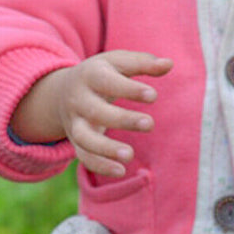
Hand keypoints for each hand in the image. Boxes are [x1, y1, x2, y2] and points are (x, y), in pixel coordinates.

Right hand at [10, 50, 172, 176]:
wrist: (63, 90)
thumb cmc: (103, 73)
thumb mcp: (119, 62)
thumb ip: (143, 63)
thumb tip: (169, 63)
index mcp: (90, 75)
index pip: (108, 82)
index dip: (129, 89)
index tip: (154, 96)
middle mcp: (79, 100)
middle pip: (96, 111)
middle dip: (122, 119)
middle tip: (150, 124)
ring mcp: (75, 123)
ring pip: (84, 138)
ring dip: (106, 148)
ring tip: (130, 155)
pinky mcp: (76, 141)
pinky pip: (84, 156)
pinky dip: (100, 166)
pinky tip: (121, 171)